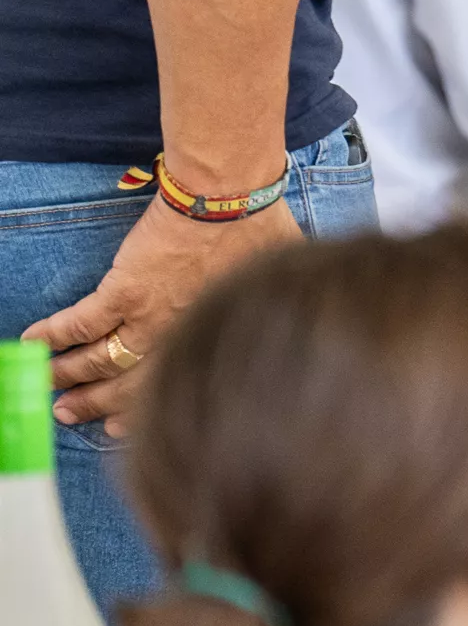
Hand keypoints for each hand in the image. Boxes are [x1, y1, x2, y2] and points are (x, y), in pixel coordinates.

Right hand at [26, 194, 304, 434]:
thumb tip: (277, 310)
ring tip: (45, 384)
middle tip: (66, 413)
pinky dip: (53, 335)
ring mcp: (149, 319)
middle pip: (127, 385)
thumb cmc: (263, 233)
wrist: (230, 199)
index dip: (139, 410)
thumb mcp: (275, 284)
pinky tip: (32, 343)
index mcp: (212, 339)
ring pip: (99, 360)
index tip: (117, 425)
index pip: (171, 387)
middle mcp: (179, 340)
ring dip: (67, 374)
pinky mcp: (125, 291)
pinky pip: (80, 323)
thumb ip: (262, 307)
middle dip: (93, 404)